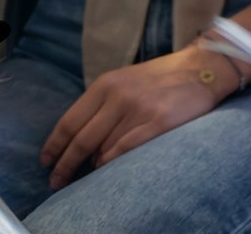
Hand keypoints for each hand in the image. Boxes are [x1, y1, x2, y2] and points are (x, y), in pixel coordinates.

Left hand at [40, 46, 230, 186]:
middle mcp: (120, 96)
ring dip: (94, 164)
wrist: (204, 69)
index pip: (69, 122)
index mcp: (107, 84)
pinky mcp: (159, 122)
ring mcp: (139, 109)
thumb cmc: (162, 78)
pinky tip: (109, 166)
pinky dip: (112, 163)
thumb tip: (76, 139)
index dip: (53, 146)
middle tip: (57, 181)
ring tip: (93, 170)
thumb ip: (101, 103)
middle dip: (65, 165)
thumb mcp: (126, 80)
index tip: (46, 161)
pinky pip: (125, 152)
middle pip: (81, 141)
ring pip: (103, 150)